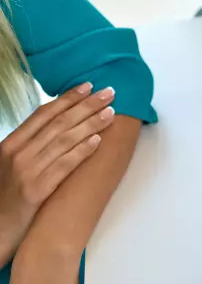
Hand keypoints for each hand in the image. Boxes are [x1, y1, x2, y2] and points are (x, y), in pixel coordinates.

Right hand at [0, 83, 113, 256]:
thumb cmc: (6, 197)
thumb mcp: (12, 165)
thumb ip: (31, 146)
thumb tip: (59, 127)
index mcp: (10, 144)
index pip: (43, 114)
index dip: (67, 98)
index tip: (88, 86)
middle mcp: (17, 154)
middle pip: (57, 123)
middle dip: (86, 105)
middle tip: (110, 92)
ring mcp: (26, 172)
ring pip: (63, 140)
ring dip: (90, 124)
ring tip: (110, 113)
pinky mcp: (36, 191)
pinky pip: (62, 166)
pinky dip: (81, 151)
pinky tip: (97, 140)